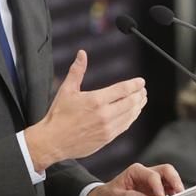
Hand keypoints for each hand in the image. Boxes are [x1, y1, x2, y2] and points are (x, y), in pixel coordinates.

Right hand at [25, 50, 146, 169]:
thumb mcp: (66, 90)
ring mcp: (107, 128)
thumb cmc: (58, 115)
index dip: (135, 84)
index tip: (141, 81)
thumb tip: (82, 54)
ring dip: (138, 106)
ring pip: (130, 115)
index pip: (123, 89)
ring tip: (141, 100)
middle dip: (139, 94)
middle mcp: (104, 114)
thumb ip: (77, 71)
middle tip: (143, 90)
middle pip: (130, 102)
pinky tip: (132, 114)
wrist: (53, 141)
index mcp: (96, 100)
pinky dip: (131, 118)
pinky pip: (124, 126)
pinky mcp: (107, 138)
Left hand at [81, 163, 184, 195]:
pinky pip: (167, 189)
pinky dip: (172, 194)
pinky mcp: (153, 192)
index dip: (158, 185)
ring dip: (175, 186)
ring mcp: (151, 183)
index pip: (152, 175)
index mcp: (135, 171)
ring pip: (169, 178)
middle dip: (174, 180)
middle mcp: (145, 174)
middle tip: (179, 192)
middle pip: (166, 170)